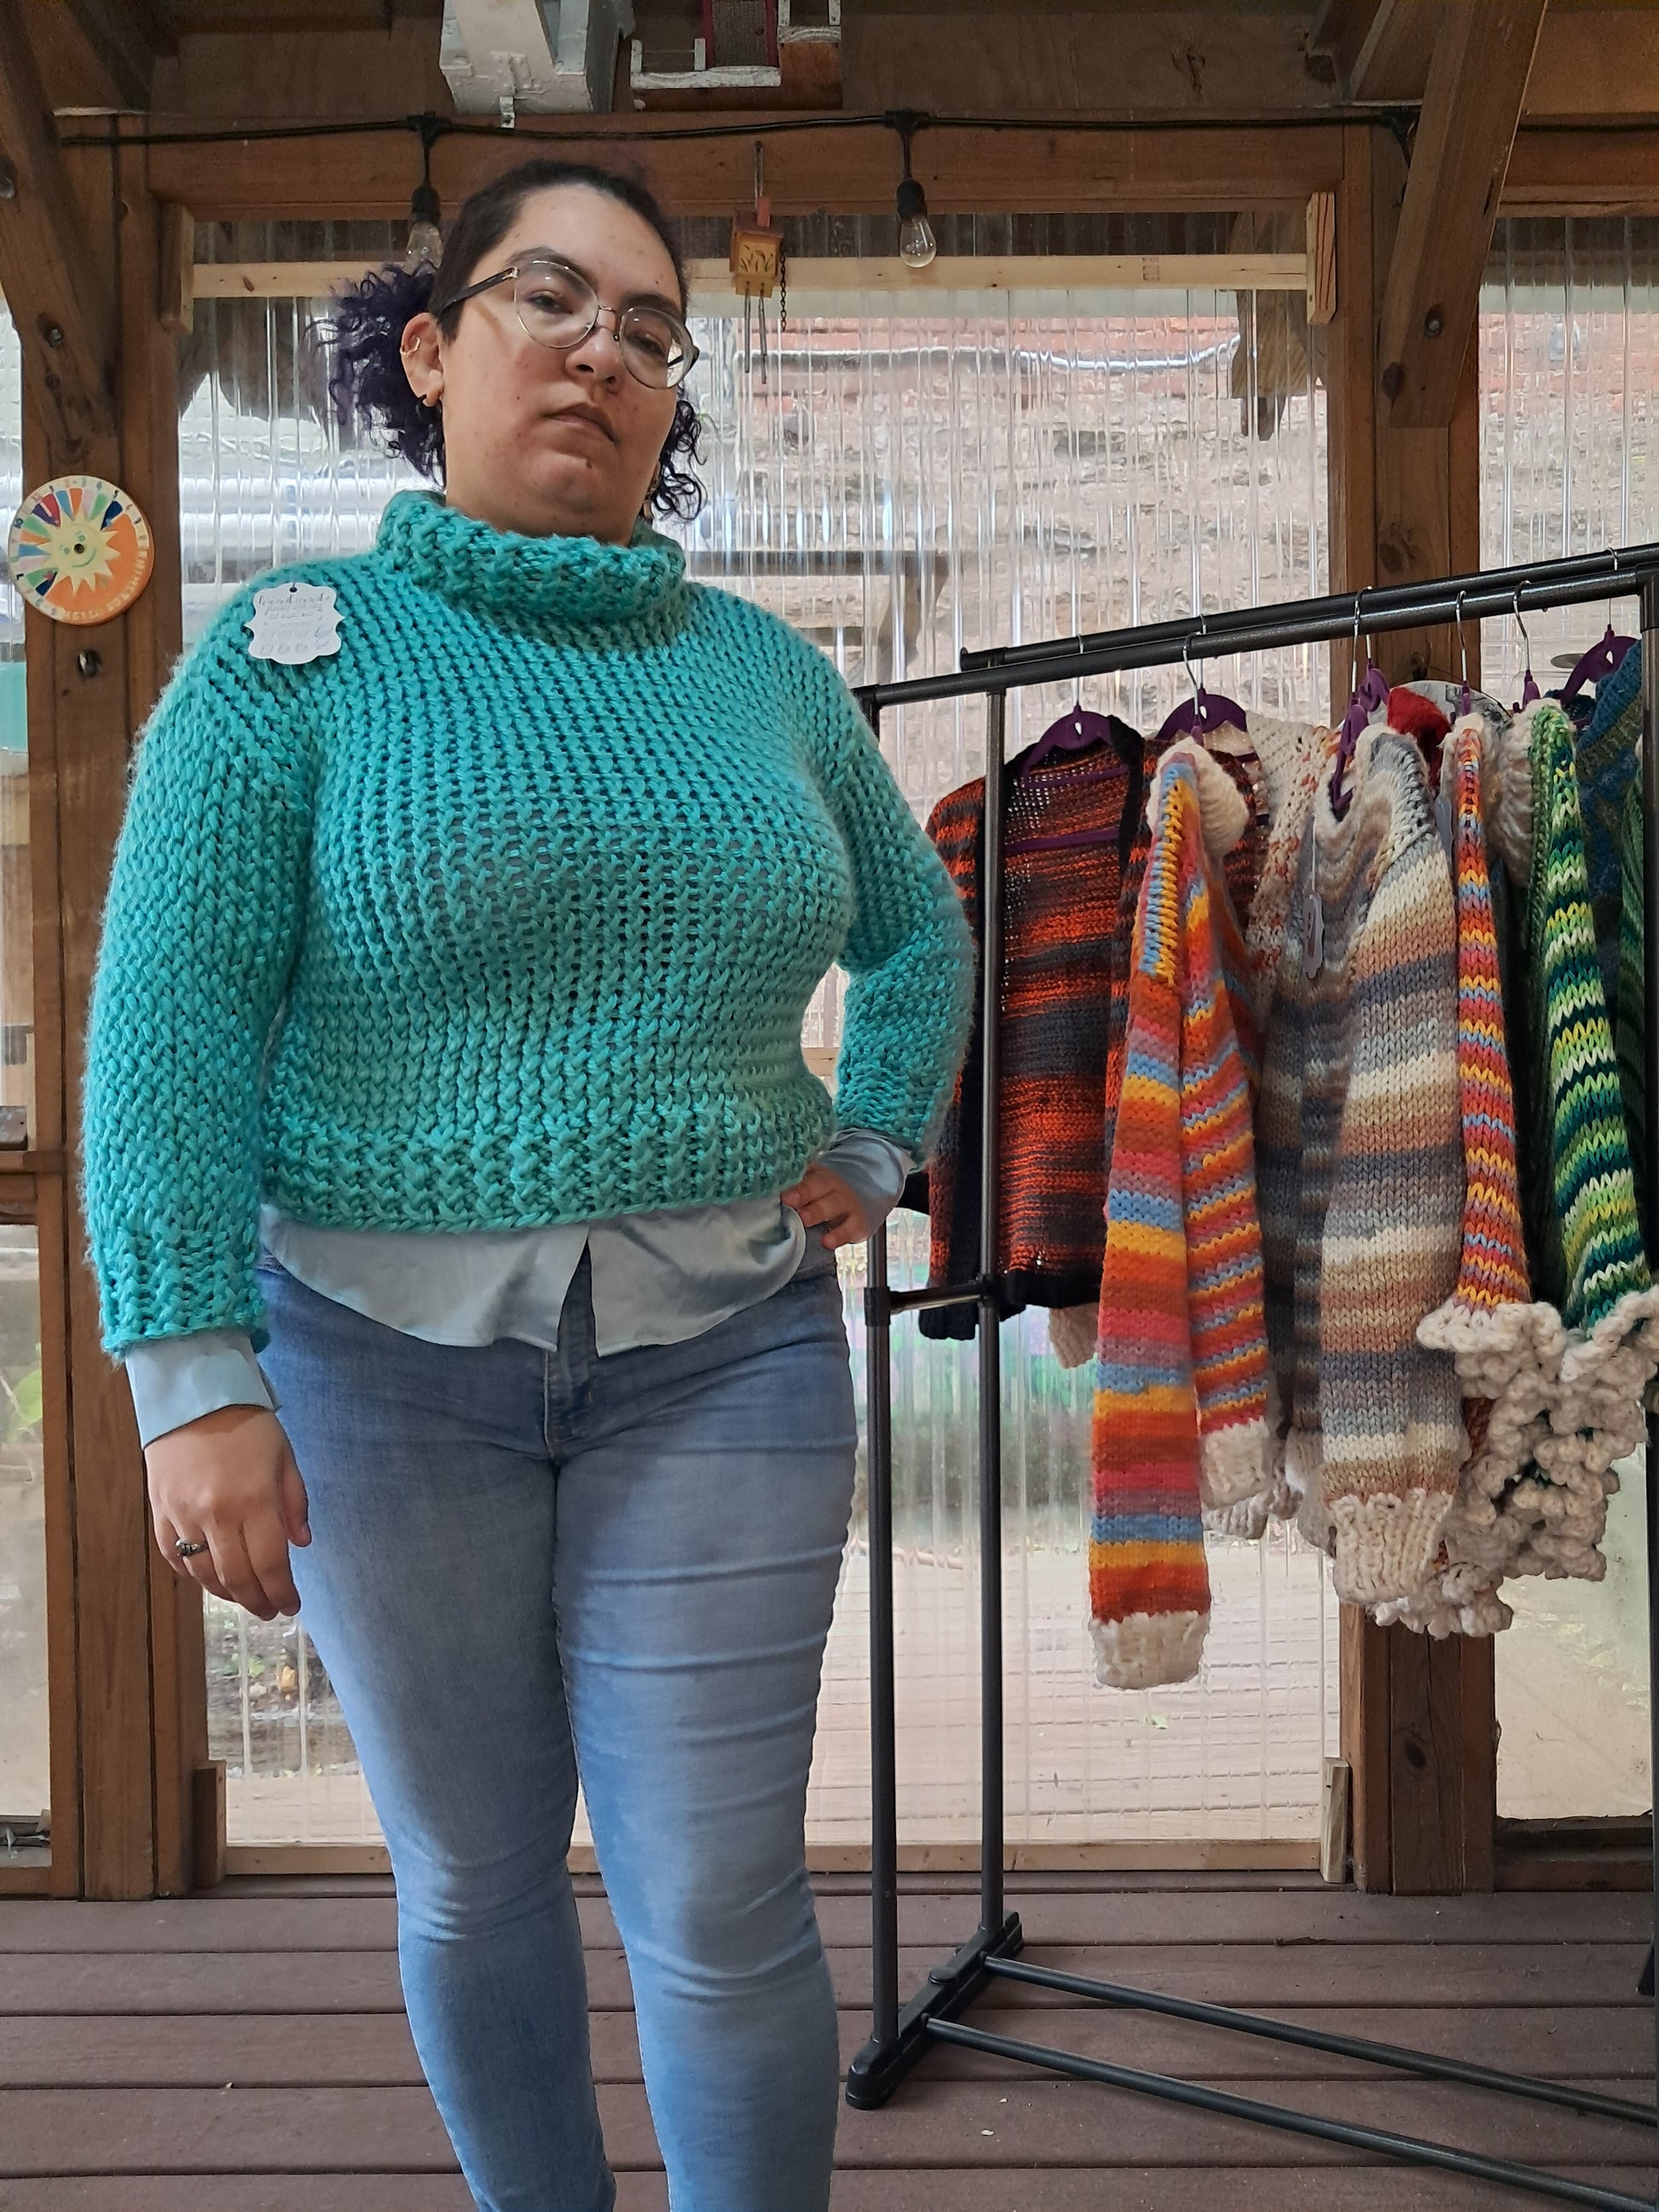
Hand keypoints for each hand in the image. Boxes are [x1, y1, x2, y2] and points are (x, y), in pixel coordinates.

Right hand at [146, 1404, 310, 1620]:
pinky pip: (174, 1556)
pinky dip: (193, 1574)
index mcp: (254, 1501)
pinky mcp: (159, 1511)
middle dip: (257, 1601)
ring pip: (204, 1574)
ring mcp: (183, 1516)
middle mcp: (217, 1516)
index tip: (291, 1606)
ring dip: (227, 1593)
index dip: (281, 1592)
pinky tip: (210, 1579)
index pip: (269, 1565)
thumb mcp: (284, 1457)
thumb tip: (300, 1544)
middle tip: (270, 1611)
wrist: (193, 1395)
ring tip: (244, 1598)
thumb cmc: (248, 1424)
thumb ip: (295, 1503)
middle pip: (237, 1577)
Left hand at [781, 1162, 872, 1252]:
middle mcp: (833, 1185)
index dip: (793, 1183)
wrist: (854, 1208)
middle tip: (788, 1201)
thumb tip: (764, 1197)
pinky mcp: (857, 1223)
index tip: (781, 1193)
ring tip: (804, 1220)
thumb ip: (790, 1192)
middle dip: (803, 1193)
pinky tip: (827, 1242)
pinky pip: (849, 1228)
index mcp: (816, 1174)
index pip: (804, 1175)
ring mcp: (846, 1203)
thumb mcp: (807, 1191)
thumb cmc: (820, 1200)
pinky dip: (839, 1235)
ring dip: (818, 1212)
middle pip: (819, 1185)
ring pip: (833, 1204)